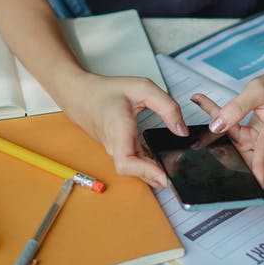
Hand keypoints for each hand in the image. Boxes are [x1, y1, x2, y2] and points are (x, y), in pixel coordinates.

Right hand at [67, 73, 187, 186]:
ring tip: (175, 168)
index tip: (164, 176)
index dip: (146, 172)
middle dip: (157, 176)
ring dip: (153, 172)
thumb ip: (167, 107)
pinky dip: (148, 165)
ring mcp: (114, 150)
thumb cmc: (108, 91)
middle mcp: (115, 145)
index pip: (126, 162)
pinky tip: (161, 161)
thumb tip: (182, 130)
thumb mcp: (143, 88)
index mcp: (118, 128)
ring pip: (135, 169)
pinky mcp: (117, 150)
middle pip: (135, 171)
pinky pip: (133, 163)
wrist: (81, 95)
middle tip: (180, 174)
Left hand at [191, 71, 263, 186]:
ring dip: (218, 126)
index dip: (256, 169)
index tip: (251, 184)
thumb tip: (217, 125)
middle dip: (217, 136)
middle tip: (203, 120)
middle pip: (238, 149)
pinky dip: (224, 124)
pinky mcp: (255, 144)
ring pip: (233, 143)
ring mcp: (262, 146)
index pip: (263, 154)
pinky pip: (234, 138)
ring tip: (205, 103)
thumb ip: (236, 108)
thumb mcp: (257, 90)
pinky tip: (211, 108)